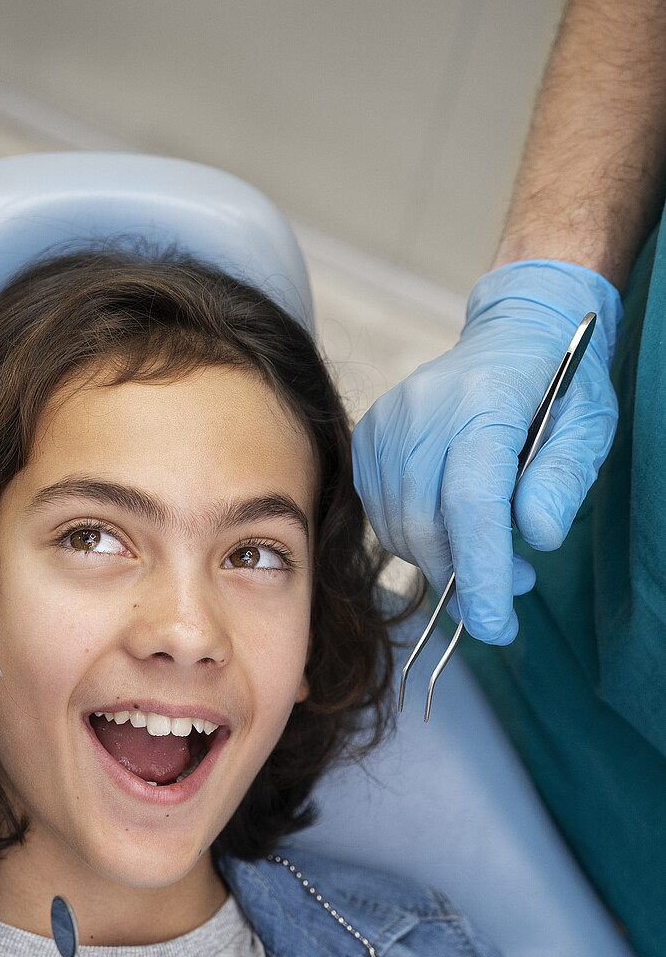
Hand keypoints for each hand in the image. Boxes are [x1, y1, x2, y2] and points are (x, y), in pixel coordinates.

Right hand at [352, 260, 621, 642]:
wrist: (511, 332)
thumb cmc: (556, 384)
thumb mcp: (588, 425)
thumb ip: (562, 479)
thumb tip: (536, 536)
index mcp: (484, 402)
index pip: (470, 502)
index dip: (479, 572)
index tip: (494, 624)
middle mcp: (423, 411)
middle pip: (426, 524)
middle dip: (465, 577)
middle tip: (511, 588)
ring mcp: (387, 423)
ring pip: (399, 528)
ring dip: (442, 560)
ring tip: (489, 551)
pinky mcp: (368, 437)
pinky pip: (382, 514)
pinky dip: (416, 537)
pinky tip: (452, 523)